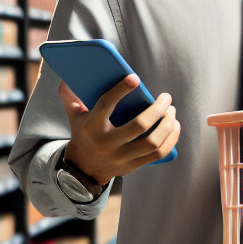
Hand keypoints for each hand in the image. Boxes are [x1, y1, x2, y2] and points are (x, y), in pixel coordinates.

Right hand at [59, 76, 179, 183]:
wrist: (83, 168)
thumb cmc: (83, 133)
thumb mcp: (73, 114)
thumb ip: (70, 95)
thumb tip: (68, 75)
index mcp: (92, 127)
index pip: (106, 105)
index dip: (120, 90)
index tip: (135, 78)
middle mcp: (107, 143)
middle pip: (139, 126)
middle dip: (157, 109)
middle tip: (166, 98)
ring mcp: (121, 157)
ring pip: (152, 142)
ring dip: (167, 125)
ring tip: (171, 111)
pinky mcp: (133, 166)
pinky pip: (158, 154)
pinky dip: (171, 139)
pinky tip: (174, 126)